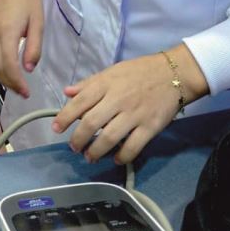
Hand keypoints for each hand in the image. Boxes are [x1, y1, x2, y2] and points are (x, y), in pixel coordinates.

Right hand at [0, 0, 42, 96]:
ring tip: (14, 83)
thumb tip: (29, 69)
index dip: (17, 82)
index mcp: (7, 31)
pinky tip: (0, 70)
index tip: (27, 92)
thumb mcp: (38, 23)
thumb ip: (34, 47)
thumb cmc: (29, 1)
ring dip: (0, 77)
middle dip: (10, 83)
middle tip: (23, 91)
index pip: (9, 65)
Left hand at [52, 47, 207, 163]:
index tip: (56, 128)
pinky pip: (133, 147)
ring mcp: (134, 114)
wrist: (173, 73)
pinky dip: (122, 156)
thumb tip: (67, 92)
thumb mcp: (112, 71)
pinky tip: (115, 159)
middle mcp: (118, 99)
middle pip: (91, 123)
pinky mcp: (150, 127)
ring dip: (96, 151)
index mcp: (106, 84)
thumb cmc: (139, 72)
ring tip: (90, 156)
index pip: (80, 102)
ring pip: (109, 138)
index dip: (65, 117)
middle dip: (78, 139)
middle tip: (74, 147)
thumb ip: (89, 83)